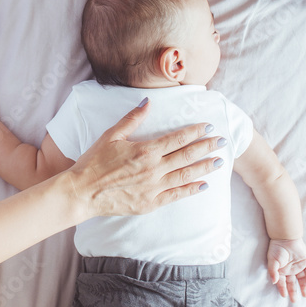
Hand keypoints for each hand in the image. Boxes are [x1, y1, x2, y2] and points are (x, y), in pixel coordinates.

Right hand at [65, 99, 223, 220]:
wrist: (83, 192)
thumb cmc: (94, 162)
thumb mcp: (111, 135)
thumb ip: (132, 119)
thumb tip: (147, 103)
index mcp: (145, 150)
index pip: (177, 139)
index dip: (194, 132)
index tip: (208, 127)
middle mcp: (153, 169)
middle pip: (187, 156)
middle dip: (207, 147)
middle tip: (223, 142)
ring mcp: (153, 188)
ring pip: (185, 176)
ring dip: (204, 167)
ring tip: (218, 161)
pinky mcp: (150, 204)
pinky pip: (176, 195)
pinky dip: (191, 189)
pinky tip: (203, 184)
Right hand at [267, 238, 305, 301]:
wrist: (286, 237)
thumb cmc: (277, 249)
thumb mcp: (272, 260)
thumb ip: (273, 271)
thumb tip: (274, 282)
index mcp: (282, 271)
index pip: (282, 283)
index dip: (283, 289)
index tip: (284, 296)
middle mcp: (290, 270)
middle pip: (292, 283)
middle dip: (293, 292)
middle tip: (294, 300)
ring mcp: (299, 266)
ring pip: (303, 279)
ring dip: (304, 287)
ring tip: (305, 295)